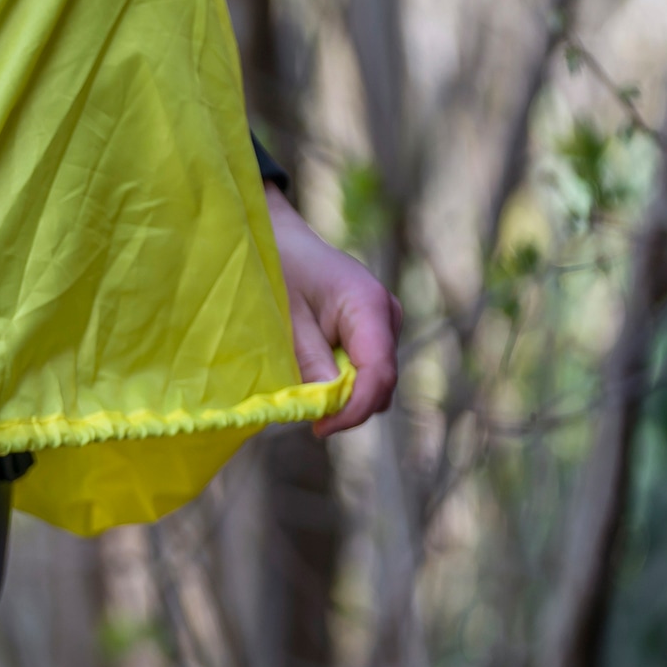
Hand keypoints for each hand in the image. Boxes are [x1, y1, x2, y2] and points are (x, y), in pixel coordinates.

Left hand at [266, 183, 401, 436]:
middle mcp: (388, 315)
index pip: (378, 373)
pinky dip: (342, 382)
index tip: (320, 428)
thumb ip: (309, 360)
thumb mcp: (286, 317)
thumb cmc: (279, 268)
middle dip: (347, 405)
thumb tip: (328, 405)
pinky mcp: (374, 331)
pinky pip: (365, 370)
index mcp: (369, 305)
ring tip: (304, 390)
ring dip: (343, 395)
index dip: (354, 409)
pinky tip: (312, 374)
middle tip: (304, 413)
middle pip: (381, 383)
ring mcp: (385, 323)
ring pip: (375, 381)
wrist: (281, 237)